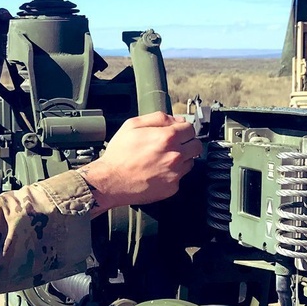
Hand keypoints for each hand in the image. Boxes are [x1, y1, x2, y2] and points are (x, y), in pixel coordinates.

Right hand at [79, 112, 201, 213]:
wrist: (110, 181)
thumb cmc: (118, 155)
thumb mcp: (132, 125)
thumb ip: (158, 118)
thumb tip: (176, 119)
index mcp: (167, 137)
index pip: (190, 129)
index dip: (183, 129)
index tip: (178, 132)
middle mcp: (175, 155)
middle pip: (196, 145)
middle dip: (187, 143)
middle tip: (174, 145)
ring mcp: (175, 173)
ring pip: (191, 161)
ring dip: (182, 158)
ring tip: (163, 159)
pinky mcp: (172, 187)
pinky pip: (180, 177)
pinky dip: (173, 173)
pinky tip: (159, 171)